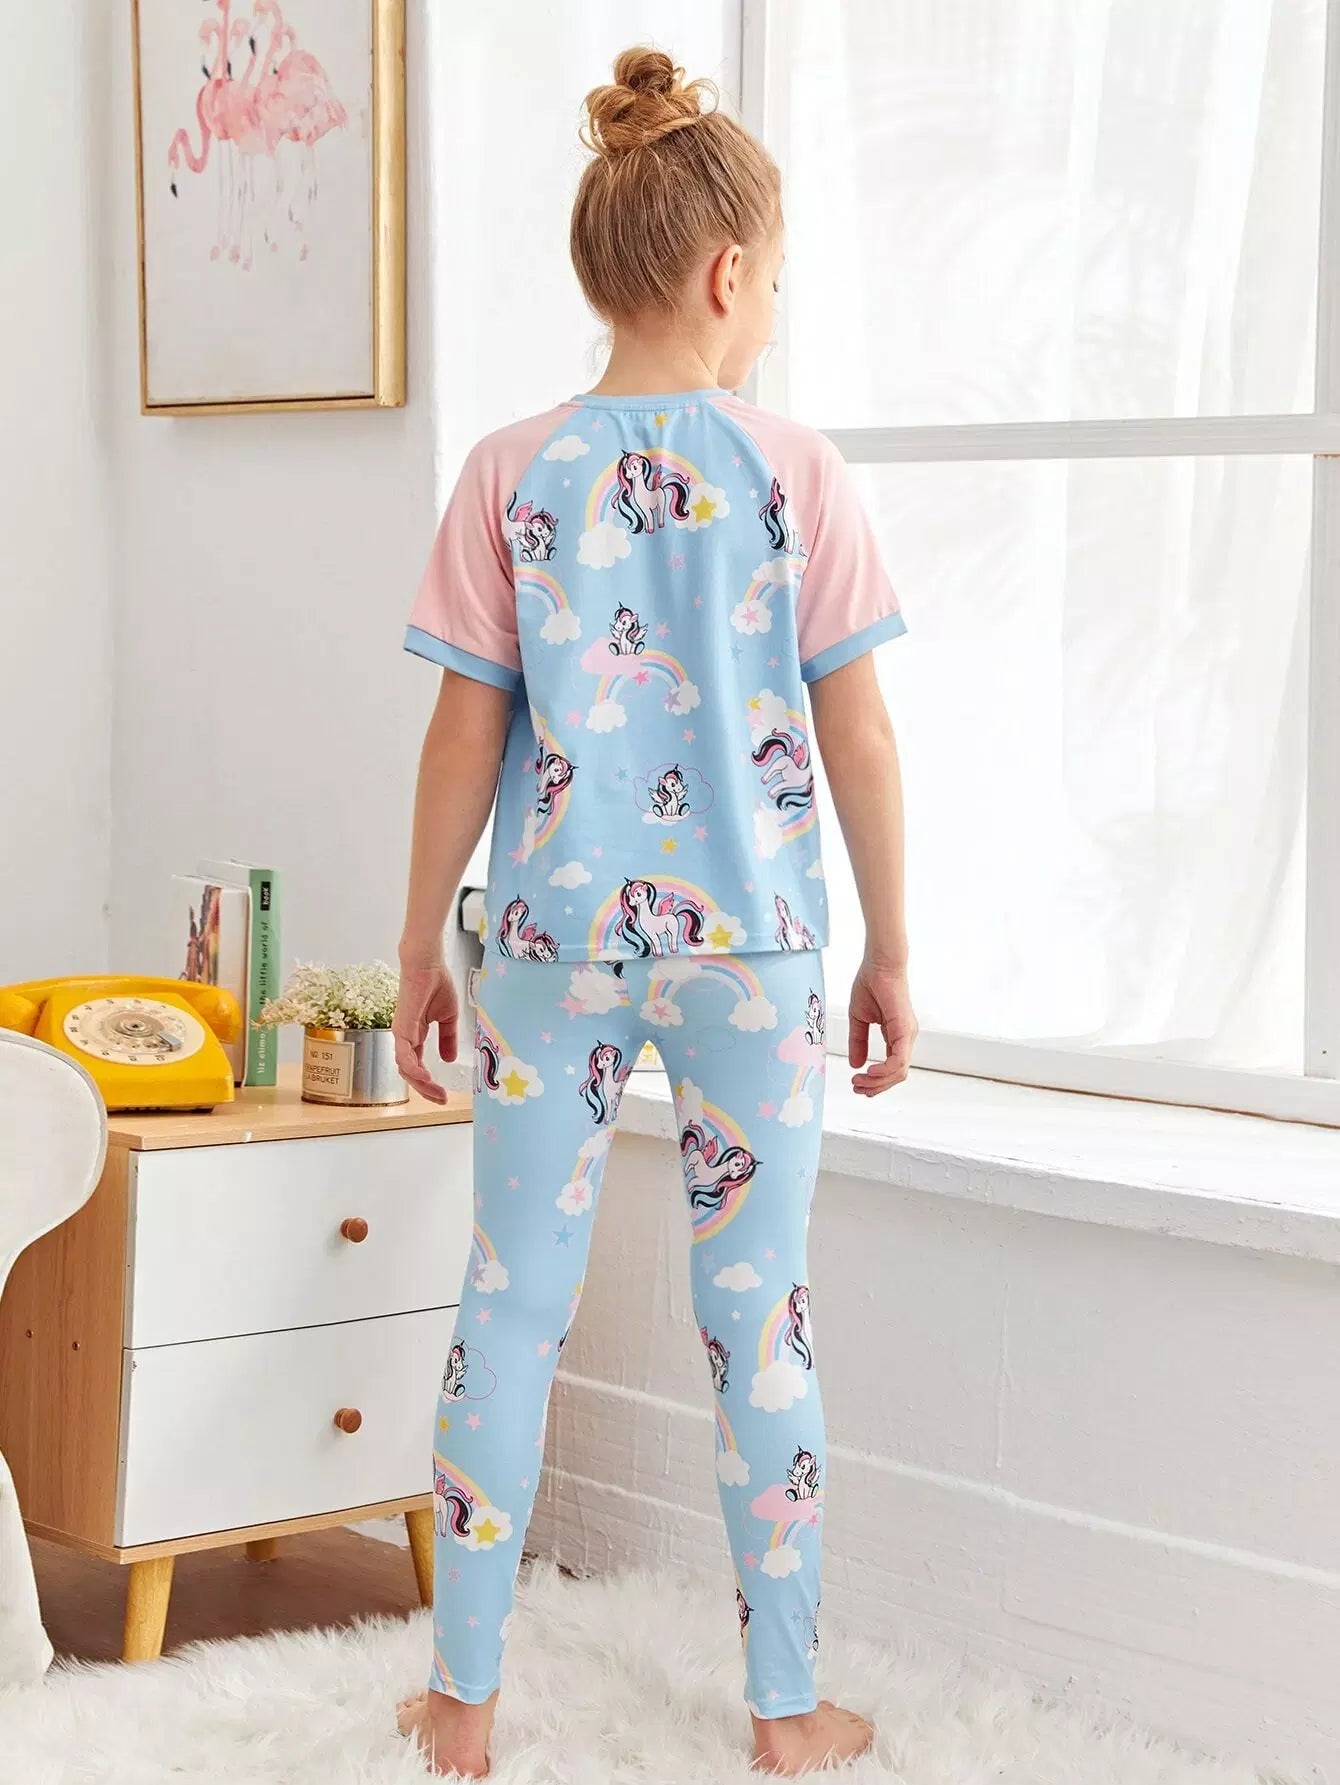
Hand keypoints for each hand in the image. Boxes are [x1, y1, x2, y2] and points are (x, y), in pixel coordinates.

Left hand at [393, 958, 458, 1104]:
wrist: (428, 963)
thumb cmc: (436, 983)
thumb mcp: (448, 1017)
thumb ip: (448, 1039)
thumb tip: (448, 1060)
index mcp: (415, 1035)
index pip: (418, 1066)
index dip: (429, 1083)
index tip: (444, 1095)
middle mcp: (406, 1038)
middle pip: (410, 1072)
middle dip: (425, 1090)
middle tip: (441, 1099)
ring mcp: (402, 1034)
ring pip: (405, 1068)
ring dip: (420, 1084)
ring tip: (436, 1092)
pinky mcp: (402, 1028)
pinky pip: (404, 1055)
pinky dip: (413, 1069)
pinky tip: (425, 1077)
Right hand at [848, 958, 916, 1095]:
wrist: (879, 964)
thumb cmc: (871, 984)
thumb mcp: (859, 1020)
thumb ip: (858, 1043)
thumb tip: (856, 1065)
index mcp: (896, 1036)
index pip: (891, 1068)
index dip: (875, 1081)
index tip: (857, 1084)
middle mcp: (905, 1038)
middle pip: (896, 1075)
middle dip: (876, 1087)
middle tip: (857, 1088)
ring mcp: (907, 1035)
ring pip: (898, 1072)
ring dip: (878, 1082)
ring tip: (859, 1082)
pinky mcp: (904, 1030)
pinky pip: (898, 1060)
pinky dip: (884, 1071)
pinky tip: (870, 1072)